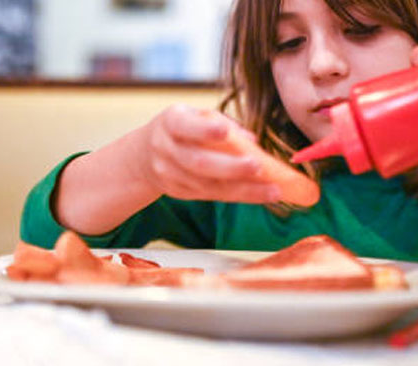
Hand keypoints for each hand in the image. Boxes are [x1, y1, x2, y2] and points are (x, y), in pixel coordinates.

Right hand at [130, 104, 281, 203]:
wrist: (145, 155)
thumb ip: (222, 123)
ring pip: (208, 185)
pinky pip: (212, 195)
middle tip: (259, 167)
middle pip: (199, 162)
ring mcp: (170, 174)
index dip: (204, 130)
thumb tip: (251, 139)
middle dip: (231, 167)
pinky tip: (261, 195)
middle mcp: (166, 149)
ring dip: (243, 189)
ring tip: (272, 190)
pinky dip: (239, 196)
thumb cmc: (183, 129)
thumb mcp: (196, 116)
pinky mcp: (179, 192)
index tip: (225, 132)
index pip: (185, 126)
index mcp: (171, 122)